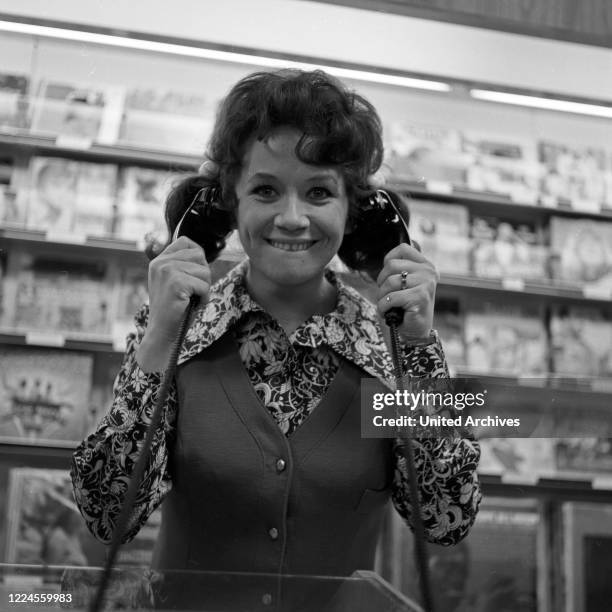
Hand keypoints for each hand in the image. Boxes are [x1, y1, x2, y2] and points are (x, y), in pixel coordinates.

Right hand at [137, 237, 210, 371]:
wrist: (162, 332)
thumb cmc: (174, 309)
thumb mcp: (176, 281)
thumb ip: (183, 265)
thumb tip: (201, 252)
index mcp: (159, 260)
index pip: (186, 241)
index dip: (198, 257)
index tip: (193, 275)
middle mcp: (161, 262)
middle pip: (199, 255)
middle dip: (203, 275)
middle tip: (193, 291)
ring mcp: (167, 271)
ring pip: (204, 271)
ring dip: (204, 289)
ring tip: (191, 299)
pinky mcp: (175, 283)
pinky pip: (204, 286)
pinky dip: (203, 298)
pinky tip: (192, 305)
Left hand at [376, 242, 438, 339]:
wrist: (415, 332)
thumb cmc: (406, 307)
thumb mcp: (404, 283)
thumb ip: (400, 268)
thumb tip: (387, 260)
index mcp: (425, 265)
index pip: (403, 248)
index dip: (388, 260)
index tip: (387, 276)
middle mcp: (429, 271)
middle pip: (391, 265)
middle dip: (381, 282)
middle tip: (385, 295)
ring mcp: (426, 283)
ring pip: (390, 281)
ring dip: (382, 296)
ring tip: (387, 305)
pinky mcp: (420, 297)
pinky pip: (391, 297)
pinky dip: (383, 307)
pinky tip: (387, 313)